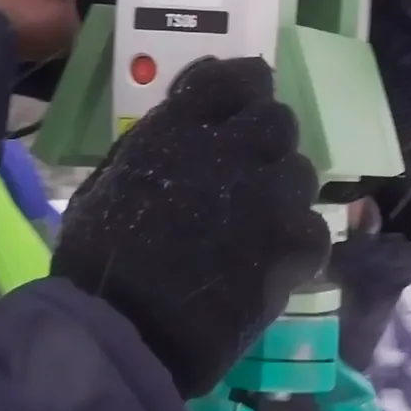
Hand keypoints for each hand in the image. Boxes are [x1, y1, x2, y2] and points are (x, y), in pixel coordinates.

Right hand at [49, 57, 331, 399]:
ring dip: (281, 191)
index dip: (239, 89)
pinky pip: (313, 227)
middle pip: (276, 118)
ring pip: (300, 171)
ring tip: (260, 224)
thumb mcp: (105, 188)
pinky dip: (296, 242)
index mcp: (177, 130)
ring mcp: (269, 195)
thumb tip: (174, 137)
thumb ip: (148, 153)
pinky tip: (273, 263)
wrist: (125, 331)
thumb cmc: (97, 265)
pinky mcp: (293, 242)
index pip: (230, 78)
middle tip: (249, 173)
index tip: (236, 109)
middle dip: (264, 141)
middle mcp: (232, 149)